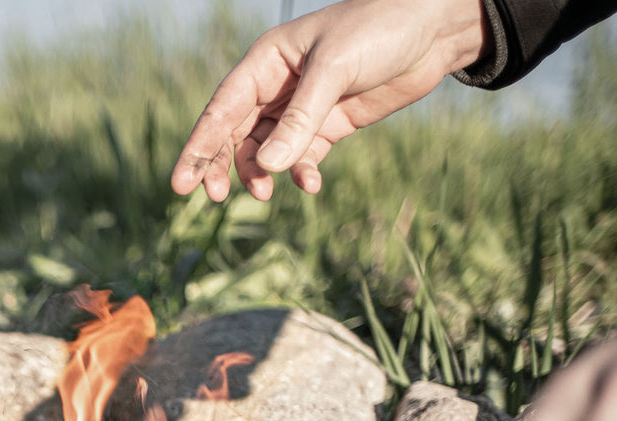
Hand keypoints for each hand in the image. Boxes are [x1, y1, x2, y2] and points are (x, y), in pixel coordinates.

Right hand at [171, 0, 489, 201]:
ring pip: (264, 151)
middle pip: (235, 135)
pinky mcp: (329, 125)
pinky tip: (310, 184)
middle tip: (215, 198)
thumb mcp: (334, 69)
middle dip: (222, 167)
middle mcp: (278, 86)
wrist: (434, 26)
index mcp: (267, 62)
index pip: (222, 110)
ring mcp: (302, 108)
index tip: (182, 184)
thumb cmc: (380, 29)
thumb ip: (300, 119)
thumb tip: (265, 168)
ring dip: (260, 175)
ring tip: (267, 194)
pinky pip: (301, 158)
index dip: (199, 147)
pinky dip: (300, 173)